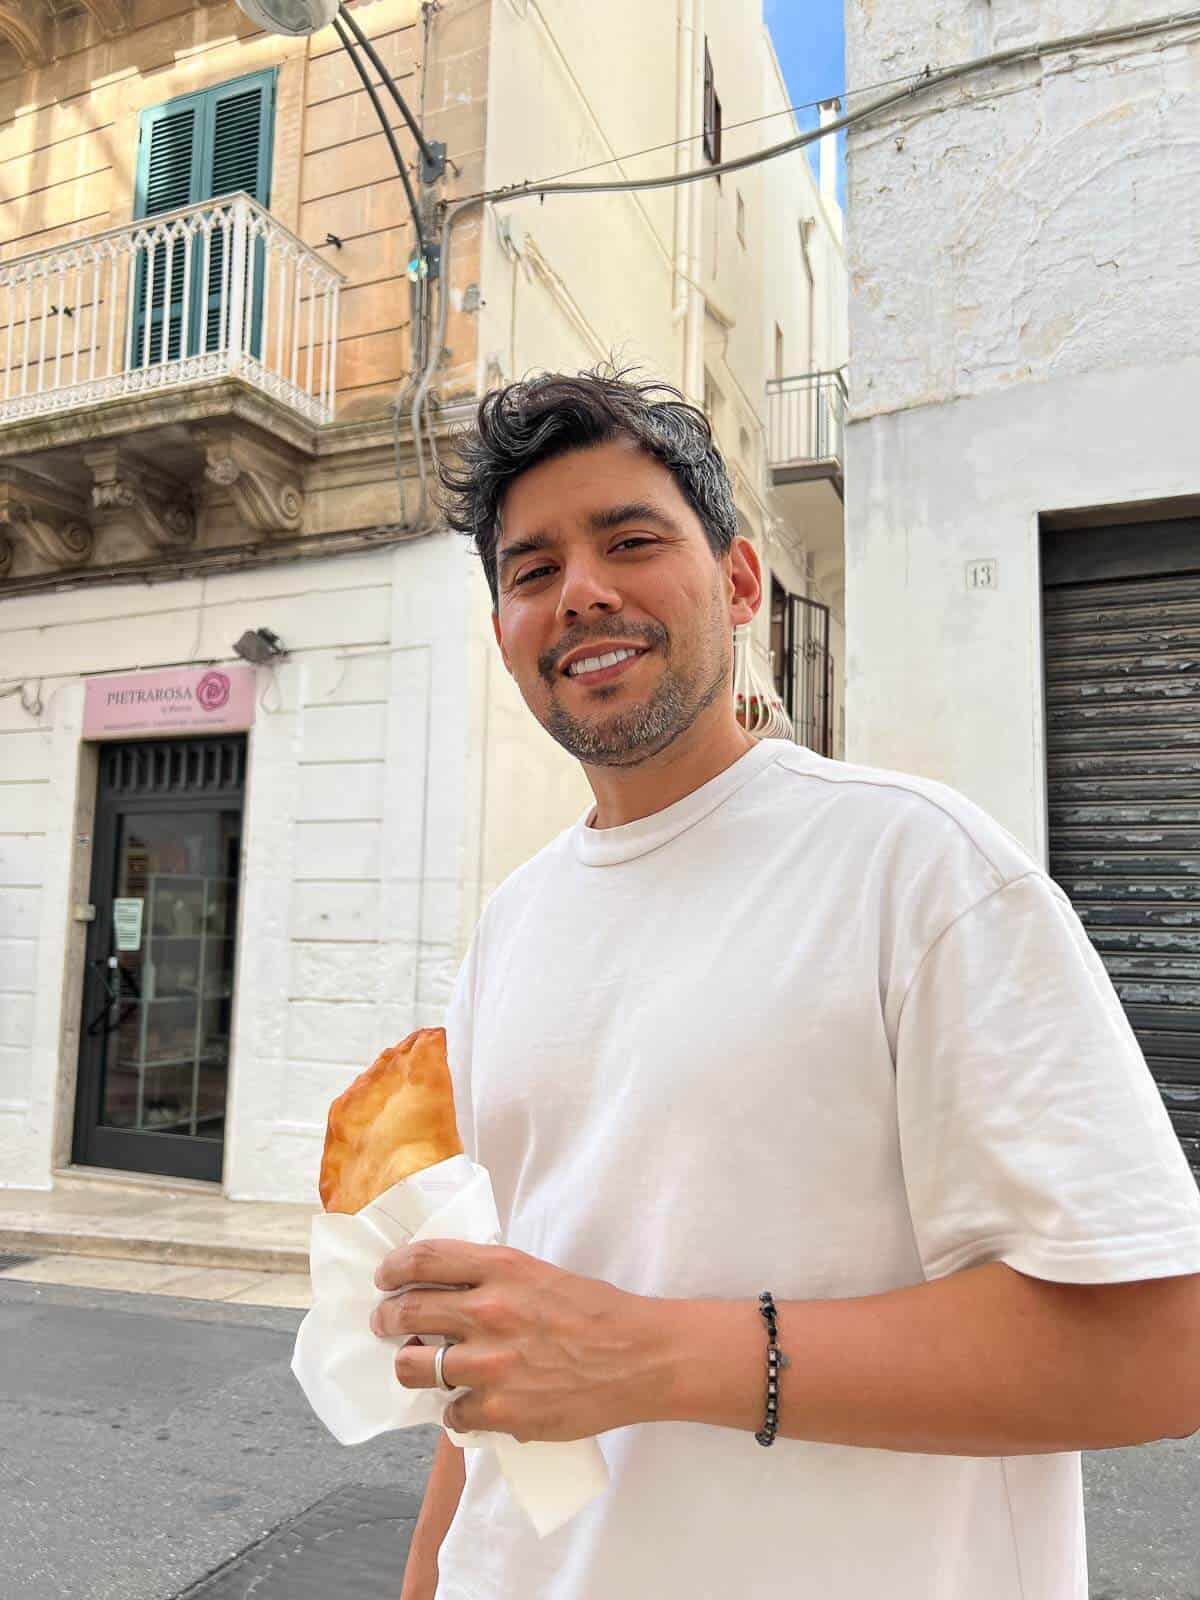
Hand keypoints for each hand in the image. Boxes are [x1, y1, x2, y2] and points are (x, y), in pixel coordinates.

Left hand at [371, 1240, 668, 1441]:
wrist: (638, 1357)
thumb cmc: (593, 1312)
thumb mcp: (539, 1273)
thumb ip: (491, 1278)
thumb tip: (443, 1290)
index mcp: (501, 1268)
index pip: (422, 1260)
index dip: (393, 1269)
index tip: (385, 1278)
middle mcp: (489, 1310)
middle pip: (406, 1312)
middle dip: (386, 1319)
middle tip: (386, 1324)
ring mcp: (492, 1363)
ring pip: (413, 1367)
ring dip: (411, 1366)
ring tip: (419, 1366)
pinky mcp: (501, 1410)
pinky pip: (451, 1413)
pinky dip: (456, 1409)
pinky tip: (469, 1403)